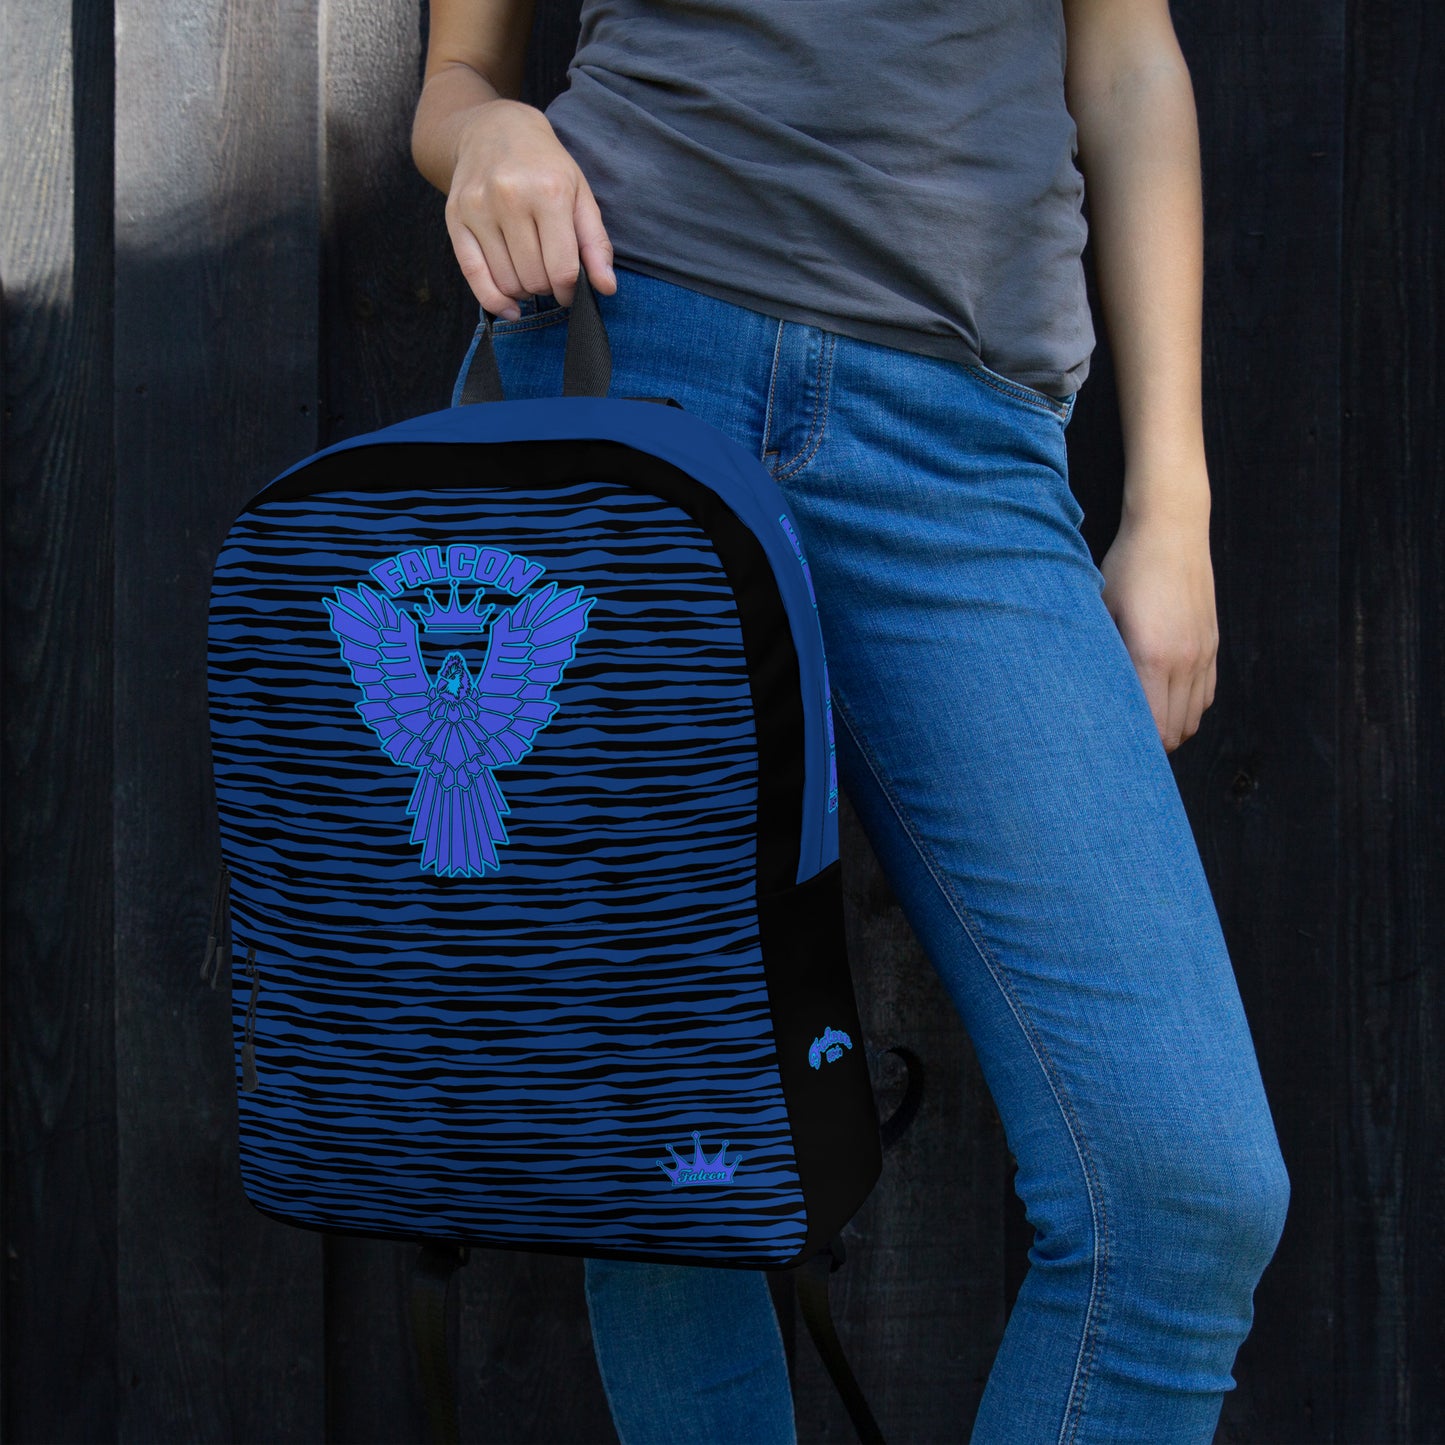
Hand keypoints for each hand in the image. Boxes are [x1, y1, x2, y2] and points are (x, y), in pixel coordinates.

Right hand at [445, 98, 616, 316]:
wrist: (494, 129)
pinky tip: (510, 307)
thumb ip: (596, 243)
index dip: (570, 291)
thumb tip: (606, 288)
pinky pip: (473, 276)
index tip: (571, 290)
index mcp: (549, 192)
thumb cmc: (544, 166)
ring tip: (530, 271)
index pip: (562, 269)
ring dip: (523, 291)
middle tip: (549, 274)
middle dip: (547, 287)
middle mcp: (510, 198)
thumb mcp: (580, 194)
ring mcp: (478, 208)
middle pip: (534, 279)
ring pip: (507, 282)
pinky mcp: (454, 218)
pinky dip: (494, 300)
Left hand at [1097, 499, 1217, 753]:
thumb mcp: (1101, 610)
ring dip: (1170, 729)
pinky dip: (1187, 709)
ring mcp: (1203, 653)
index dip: (1134, 746)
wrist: (1171, 530)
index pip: (1153, 727)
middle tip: (1120, 744)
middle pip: (1175, 731)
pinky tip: (1163, 702)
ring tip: (1140, 728)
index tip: (1111, 749)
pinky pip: (1206, 696)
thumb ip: (1101, 657)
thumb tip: (1086, 697)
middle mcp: (1184, 660)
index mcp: (1151, 656)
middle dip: (1150, 745)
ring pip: (1193, 718)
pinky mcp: (1213, 645)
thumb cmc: (1126, 568)